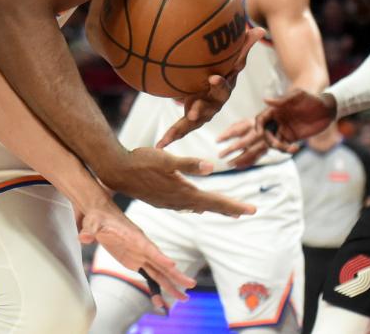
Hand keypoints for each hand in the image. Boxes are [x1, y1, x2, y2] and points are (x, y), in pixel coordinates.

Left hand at [78, 199, 194, 307]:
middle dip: (175, 274)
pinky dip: (156, 287)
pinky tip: (161, 300)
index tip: (172, 266)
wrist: (100, 214)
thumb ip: (89, 230)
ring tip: (184, 298)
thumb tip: (83, 237)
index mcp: (134, 237)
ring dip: (170, 284)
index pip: (149, 248)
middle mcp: (141, 247)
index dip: (160, 257)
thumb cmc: (98, 217)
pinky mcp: (135, 260)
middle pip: (161, 262)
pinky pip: (149, 275)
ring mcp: (140, 254)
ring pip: (158, 271)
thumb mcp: (92, 223)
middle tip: (190, 285)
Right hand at [101, 147, 255, 216]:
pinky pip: (183, 206)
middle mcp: (178, 201)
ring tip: (226, 209)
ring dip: (212, 207)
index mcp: (183, 192)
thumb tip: (211, 166)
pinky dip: (195, 205)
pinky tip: (195, 205)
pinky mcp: (160, 200)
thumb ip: (188, 163)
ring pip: (196, 207)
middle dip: (227, 208)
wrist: (116, 170)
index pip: (214, 201)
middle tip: (245, 211)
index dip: (234, 205)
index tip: (252, 210)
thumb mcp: (165, 158)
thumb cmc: (140, 161)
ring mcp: (168, 202)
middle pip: (208, 206)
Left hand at [157, 27, 265, 147]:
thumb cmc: (223, 72)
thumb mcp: (232, 61)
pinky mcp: (190, 120)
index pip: (223, 85)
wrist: (212, 90)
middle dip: (200, 108)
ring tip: (170, 136)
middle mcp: (214, 104)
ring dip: (182, 128)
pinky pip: (180, 129)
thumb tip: (260, 29)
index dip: (219, 82)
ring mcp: (202, 114)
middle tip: (191, 111)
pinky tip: (159, 145)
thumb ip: (243, 47)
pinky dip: (170, 137)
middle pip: (208, 107)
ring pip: (192, 121)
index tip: (212, 77)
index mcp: (222, 90)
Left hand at [216, 119, 271, 167]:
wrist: (271, 129)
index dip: (226, 135)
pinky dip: (245, 163)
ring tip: (229, 164)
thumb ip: (232, 129)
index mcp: (250, 124)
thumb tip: (219, 138)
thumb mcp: (243, 123)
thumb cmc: (252, 126)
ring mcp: (263, 143)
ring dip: (238, 160)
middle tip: (220, 155)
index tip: (217, 141)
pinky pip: (255, 159)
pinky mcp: (265, 151)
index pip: (236, 130)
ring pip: (249, 153)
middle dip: (230, 150)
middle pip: (243, 143)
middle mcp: (257, 133)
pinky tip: (237, 166)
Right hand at [255, 88, 335, 150]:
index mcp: (275, 110)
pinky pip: (284, 146)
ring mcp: (284, 129)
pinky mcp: (292, 137)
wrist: (328, 110)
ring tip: (290, 148)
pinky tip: (295, 149)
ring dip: (278, 147)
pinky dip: (287, 150)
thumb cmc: (312, 99)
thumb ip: (282, 99)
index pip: (261, 119)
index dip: (258, 126)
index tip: (260, 134)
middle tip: (278, 144)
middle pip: (265, 133)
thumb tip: (265, 99)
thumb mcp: (298, 96)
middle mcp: (277, 120)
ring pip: (273, 141)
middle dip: (269, 140)